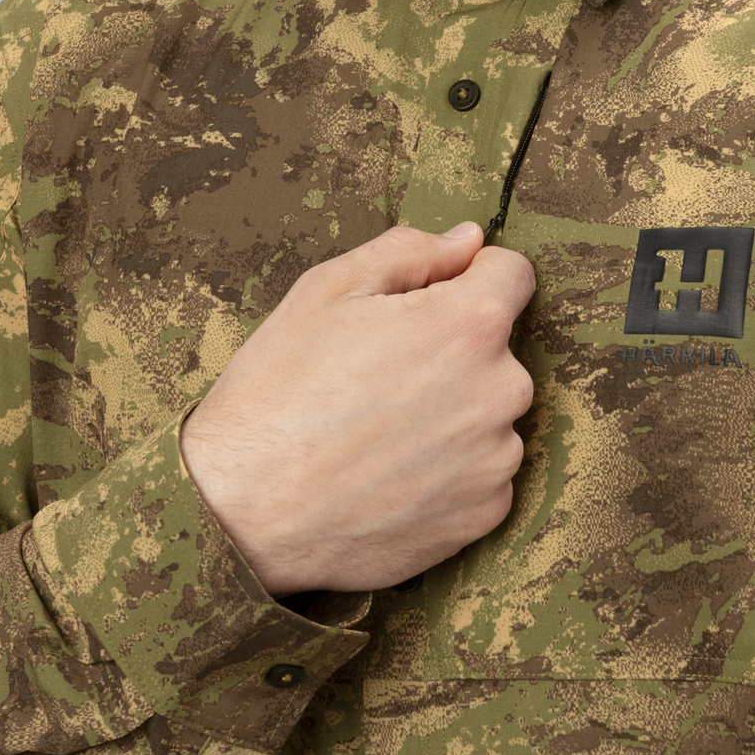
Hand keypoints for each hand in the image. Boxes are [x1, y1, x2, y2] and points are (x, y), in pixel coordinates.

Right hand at [180, 222, 535, 595]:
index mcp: (469, 324)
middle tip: (378, 376)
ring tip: (377, 433)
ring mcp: (496, 460)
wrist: (242, 512)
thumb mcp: (327, 291)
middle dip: (452, 351)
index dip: (467, 277)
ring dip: (453, 414)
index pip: (512, 274)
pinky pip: (481, 474)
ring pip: (489, 414)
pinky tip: (388, 475)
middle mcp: (501, 391)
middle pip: (498, 349)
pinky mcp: (483, 515)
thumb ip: (410, 252)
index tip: (426, 301)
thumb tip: (468, 240)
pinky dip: (448, 472)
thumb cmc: (276, 393)